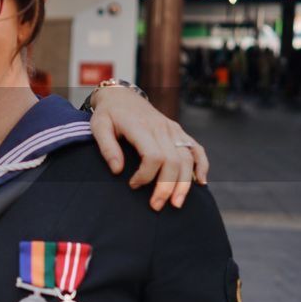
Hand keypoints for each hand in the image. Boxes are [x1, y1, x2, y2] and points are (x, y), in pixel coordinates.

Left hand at [87, 87, 208, 210]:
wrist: (122, 95)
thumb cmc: (108, 114)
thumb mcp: (98, 126)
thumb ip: (107, 148)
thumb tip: (117, 170)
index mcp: (140, 126)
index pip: (153, 155)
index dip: (146, 175)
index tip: (132, 185)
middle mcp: (161, 128)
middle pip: (173, 161)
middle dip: (166, 187)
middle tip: (156, 206)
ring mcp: (172, 129)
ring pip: (187, 158)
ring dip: (185, 183)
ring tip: (177, 204)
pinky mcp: (178, 131)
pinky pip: (196, 149)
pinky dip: (202, 165)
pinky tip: (201, 182)